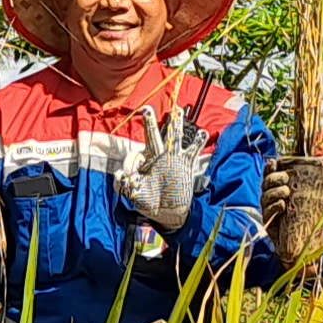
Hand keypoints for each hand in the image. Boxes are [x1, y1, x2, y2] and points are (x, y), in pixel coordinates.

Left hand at [132, 109, 204, 229]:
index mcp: (144, 163)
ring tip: (177, 111)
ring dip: (176, 125)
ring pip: (173, 138)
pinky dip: (197, 142)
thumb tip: (119, 173)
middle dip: (150, 123)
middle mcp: (158, 158)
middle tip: (147, 109)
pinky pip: (192, 152)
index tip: (131, 174)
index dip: (132, 161)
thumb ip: (126, 184)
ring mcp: (172, 160)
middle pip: (153, 136)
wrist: (167, 213)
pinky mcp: (185, 166)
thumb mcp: (135, 194)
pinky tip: (202, 133)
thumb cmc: (149, 203)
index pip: (136, 154)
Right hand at [261, 155, 322, 226]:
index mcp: (279, 186)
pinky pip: (267, 211)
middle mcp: (271, 195)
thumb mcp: (313, 199)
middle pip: (266, 182)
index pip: (271, 173)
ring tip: (287, 191)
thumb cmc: (306, 215)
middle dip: (274, 177)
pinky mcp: (268, 220)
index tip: (275, 163)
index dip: (270, 167)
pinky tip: (282, 205)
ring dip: (275, 191)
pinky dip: (274, 206)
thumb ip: (320, 188)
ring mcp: (268, 207)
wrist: (302, 239)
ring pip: (266, 195)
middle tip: (285, 177)